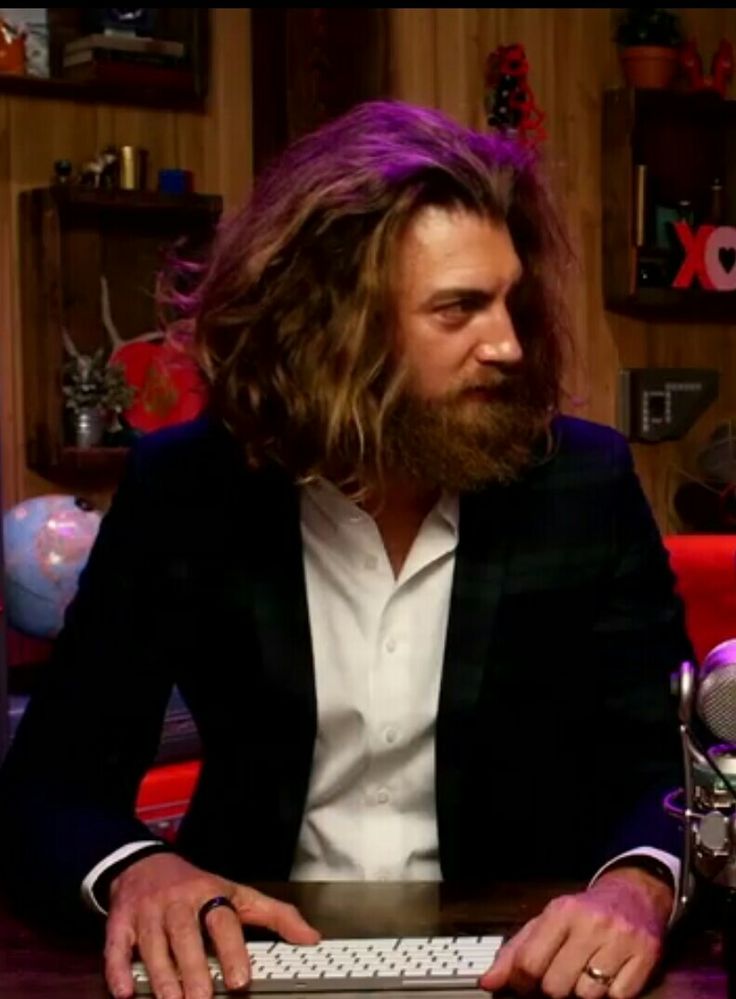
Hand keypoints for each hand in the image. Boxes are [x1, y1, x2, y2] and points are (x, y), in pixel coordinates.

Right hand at [104, 852, 319, 998]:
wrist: (144, 863)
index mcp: (210, 894)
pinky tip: (125, 991)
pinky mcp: (121, 922)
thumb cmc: (197, 887)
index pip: (223, 921)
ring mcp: (148, 911)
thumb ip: (275, 916)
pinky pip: (117, 946)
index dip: (232, 950)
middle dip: (193, 970)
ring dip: (161, 976)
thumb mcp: (238, 894)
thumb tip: (311, 938)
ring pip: (153, 944)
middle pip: (185, 935)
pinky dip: (118, 968)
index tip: (240, 979)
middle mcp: (178, 901)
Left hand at [479, 867, 672, 997]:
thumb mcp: (547, 921)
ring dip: (583, 992)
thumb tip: (488, 983)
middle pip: (557, 986)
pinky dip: (612, 994)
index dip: (523, 984)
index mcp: (560, 912)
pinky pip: (619, 997)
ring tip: (586, 974)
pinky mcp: (646, 956)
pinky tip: (610, 975)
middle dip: (554, 989)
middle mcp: (590, 923)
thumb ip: (515, 952)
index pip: (529, 964)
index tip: (527, 985)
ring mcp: (620, 940)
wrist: (635, 894)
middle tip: (561, 977)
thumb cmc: (583, 913)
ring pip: (588, 995)